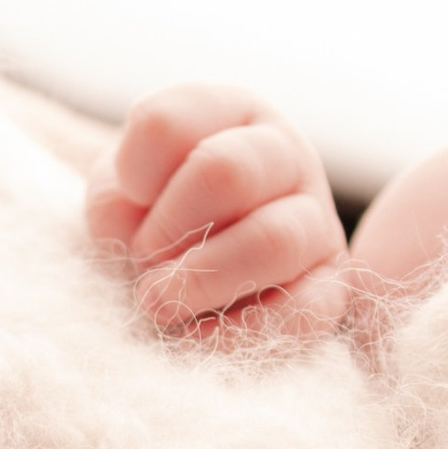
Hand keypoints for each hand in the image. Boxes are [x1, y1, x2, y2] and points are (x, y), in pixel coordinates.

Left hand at [85, 83, 348, 342]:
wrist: (190, 274)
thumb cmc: (150, 222)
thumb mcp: (119, 197)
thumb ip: (116, 205)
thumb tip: (144, 243)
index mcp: (226, 112)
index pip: (166, 123)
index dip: (131, 174)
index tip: (130, 201)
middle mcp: (282, 153)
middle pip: (225, 171)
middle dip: (167, 228)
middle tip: (144, 259)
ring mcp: (315, 218)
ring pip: (272, 240)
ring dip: (200, 280)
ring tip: (159, 303)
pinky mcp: (331, 286)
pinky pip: (303, 310)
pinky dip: (238, 330)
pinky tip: (195, 336)